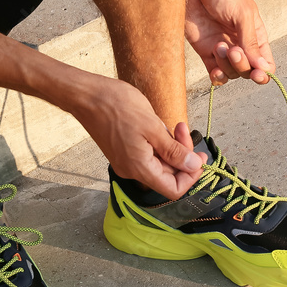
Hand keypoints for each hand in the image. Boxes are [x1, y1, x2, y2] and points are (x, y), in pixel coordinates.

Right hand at [70, 77, 206, 198]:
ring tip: (173, 125)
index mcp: (139, 168)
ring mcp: (127, 162)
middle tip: (184, 129)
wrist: (86, 96)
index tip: (200, 157)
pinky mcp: (124, 152)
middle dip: (182, 154)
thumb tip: (193, 167)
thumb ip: (174, 151)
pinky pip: (148, 154)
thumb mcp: (153, 127)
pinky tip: (159, 126)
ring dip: (171, 146)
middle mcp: (132, 171)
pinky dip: (159, 143)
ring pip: (159, 163)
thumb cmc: (117, 106)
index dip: (190, 177)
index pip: (173, 190)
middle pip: (168, 174)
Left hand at [185, 0, 274, 84]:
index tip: (256, 73)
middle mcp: (240, 43)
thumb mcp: (242, 13)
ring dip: (227, 66)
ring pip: (231, 74)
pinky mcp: (204, 50)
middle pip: (247, 71)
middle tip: (233, 49)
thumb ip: (251, 41)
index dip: (263, 73)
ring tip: (219, 46)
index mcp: (255, 33)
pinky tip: (215, 69)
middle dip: (242, 65)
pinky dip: (217, 76)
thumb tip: (262, 67)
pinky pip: (214, 73)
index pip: (265, 62)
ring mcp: (222, 48)